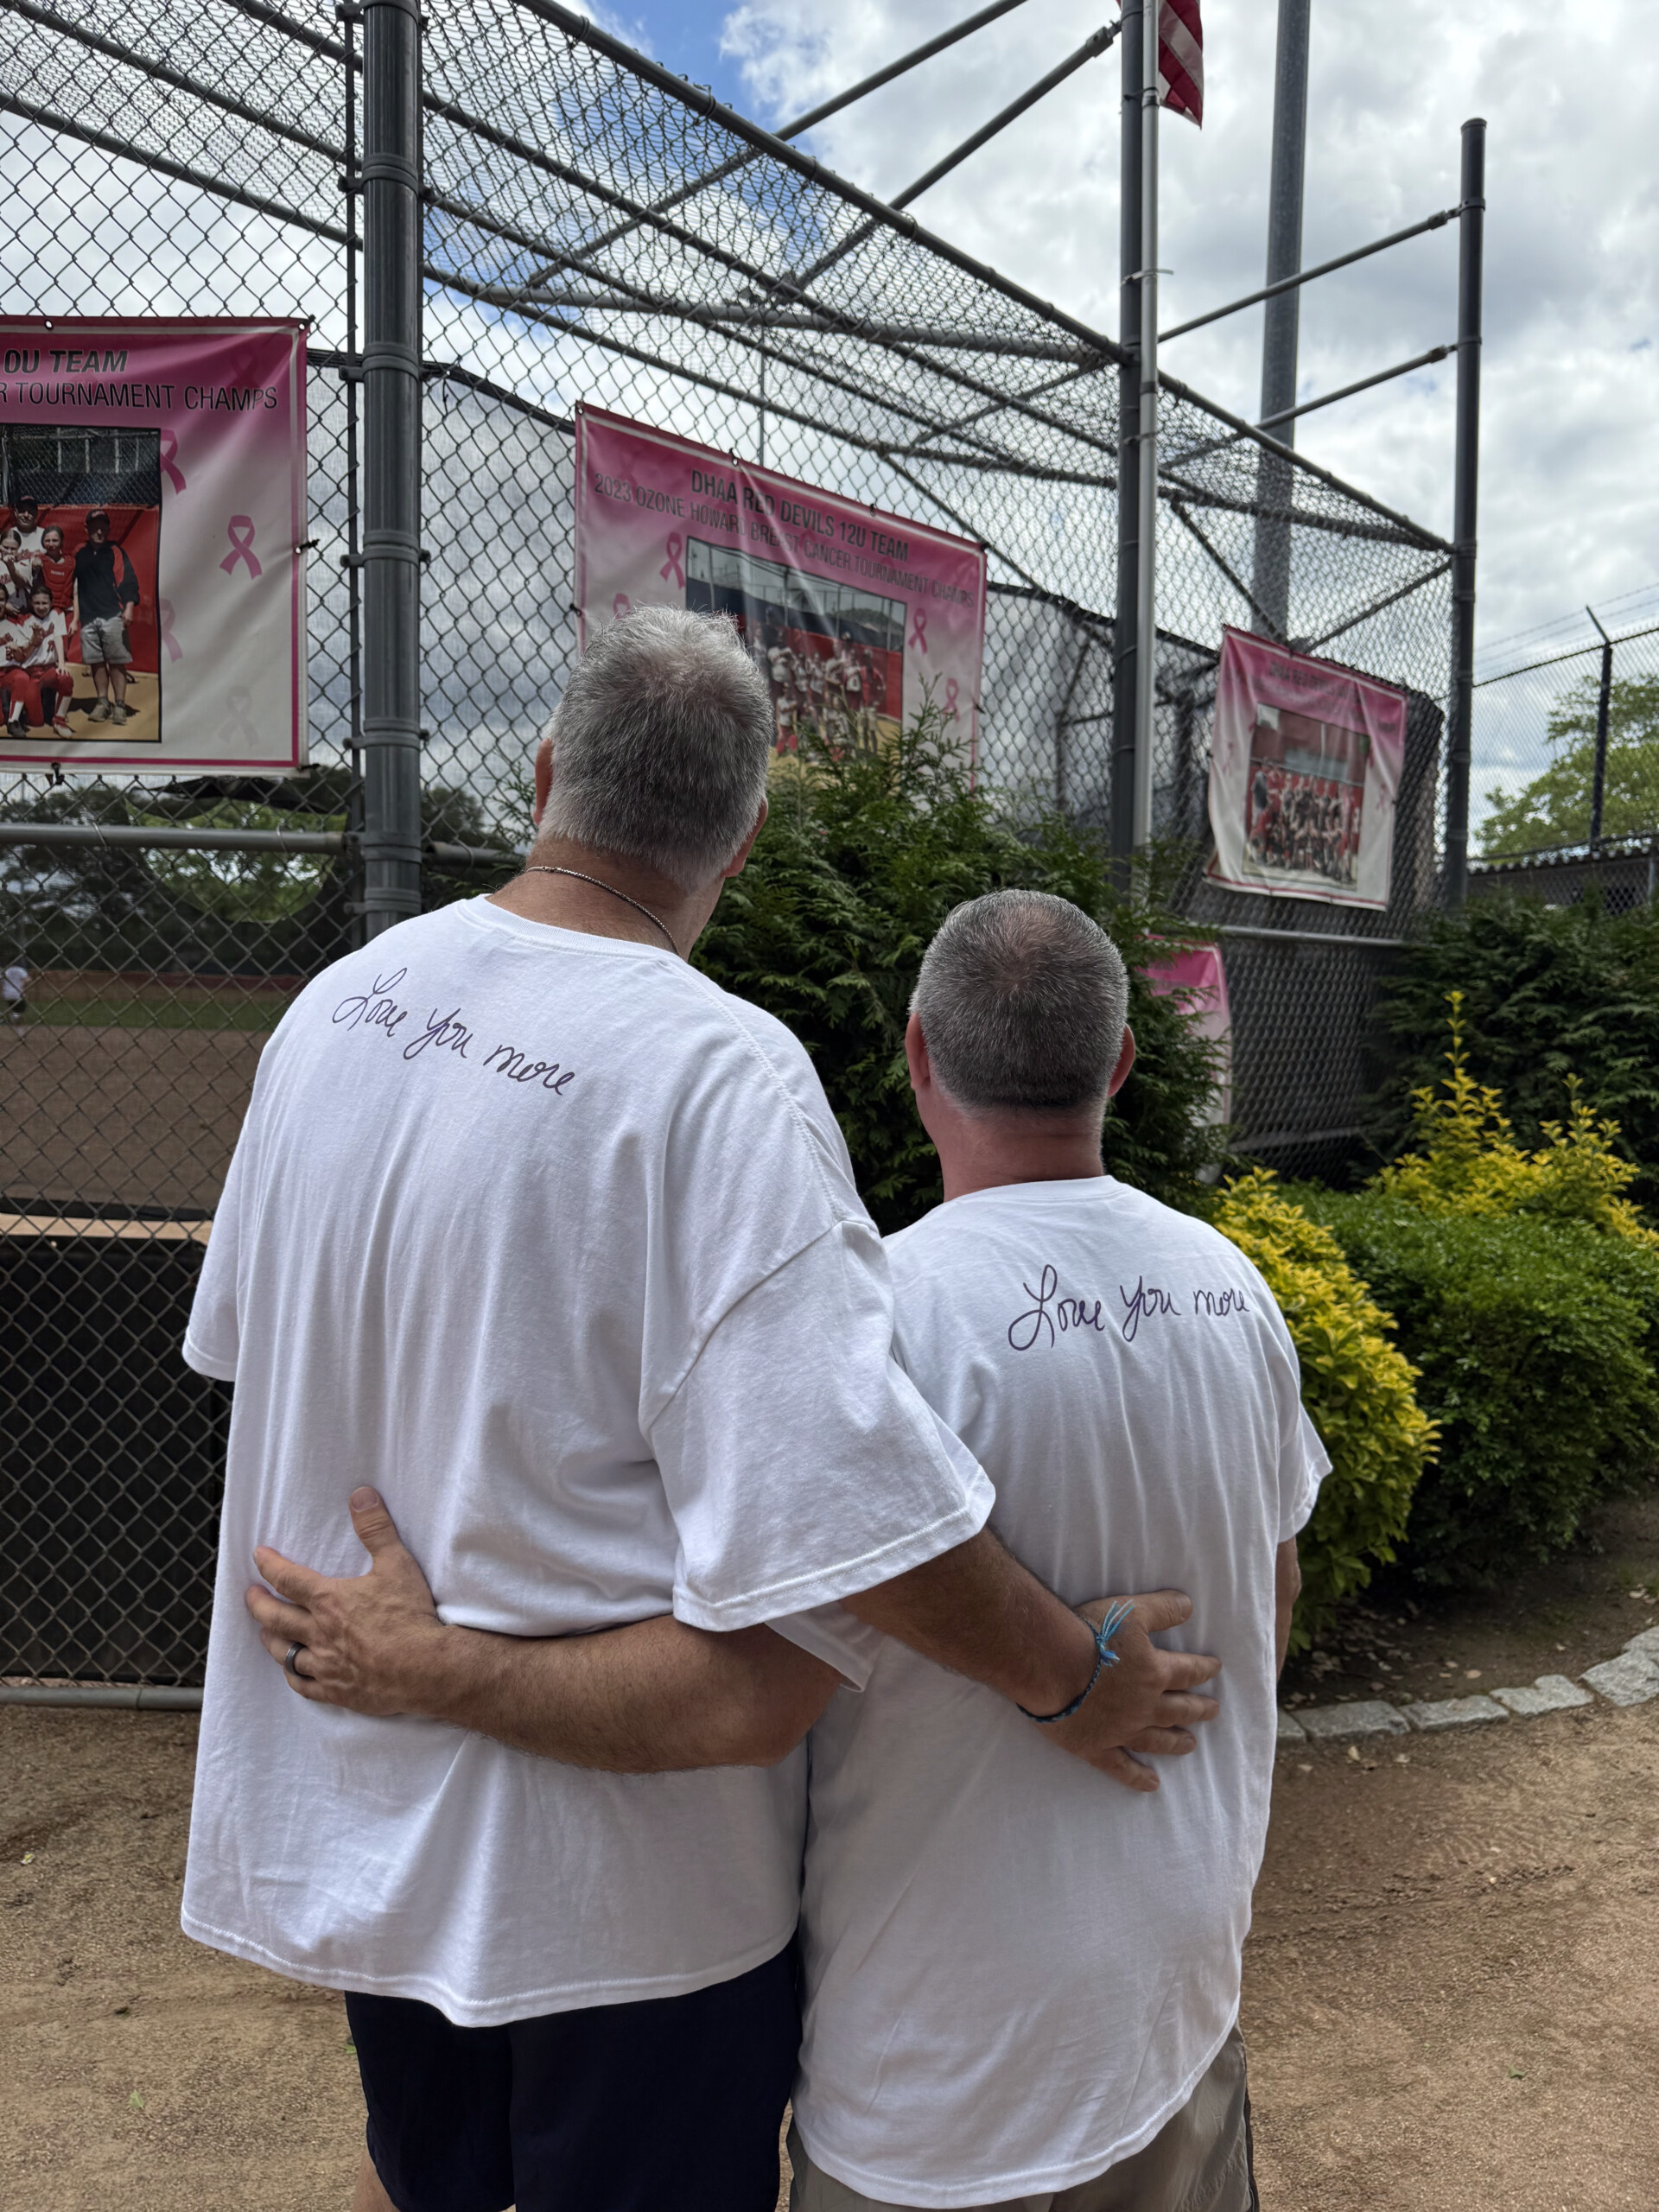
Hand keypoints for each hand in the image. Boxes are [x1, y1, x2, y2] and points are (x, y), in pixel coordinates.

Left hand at [245, 1487, 448, 1714]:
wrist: (426, 1667)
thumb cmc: (410, 1615)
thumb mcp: (397, 1564)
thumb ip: (376, 1529)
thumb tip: (360, 1495)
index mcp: (329, 1600)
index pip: (288, 1579)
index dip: (269, 1565)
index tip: (258, 1556)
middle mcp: (319, 1633)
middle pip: (275, 1618)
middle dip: (258, 1603)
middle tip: (250, 1595)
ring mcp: (325, 1664)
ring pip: (284, 1653)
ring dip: (271, 1640)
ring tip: (265, 1633)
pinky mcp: (336, 1690)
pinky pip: (303, 1685)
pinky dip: (294, 1676)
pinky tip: (293, 1672)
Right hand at [1041, 1591, 1219, 1794]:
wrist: (1050, 1666)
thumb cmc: (1089, 1634)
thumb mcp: (1131, 1610)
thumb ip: (1162, 1609)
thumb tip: (1189, 1606)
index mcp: (1154, 1673)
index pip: (1188, 1671)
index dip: (1203, 1669)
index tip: (1215, 1669)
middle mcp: (1145, 1706)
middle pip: (1179, 1709)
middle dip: (1198, 1709)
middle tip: (1212, 1710)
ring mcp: (1122, 1731)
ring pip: (1158, 1740)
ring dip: (1176, 1742)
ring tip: (1191, 1744)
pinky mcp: (1097, 1748)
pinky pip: (1122, 1767)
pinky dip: (1137, 1777)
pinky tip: (1152, 1784)